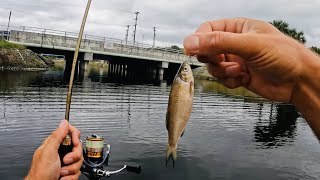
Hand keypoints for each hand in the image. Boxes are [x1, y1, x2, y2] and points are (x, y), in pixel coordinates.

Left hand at [25, 120, 82, 179]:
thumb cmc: (41, 173)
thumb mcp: (48, 152)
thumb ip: (57, 136)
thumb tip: (63, 122)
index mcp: (54, 144)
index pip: (69, 132)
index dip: (75, 136)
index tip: (74, 143)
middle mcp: (60, 151)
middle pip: (77, 147)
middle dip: (74, 156)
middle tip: (65, 160)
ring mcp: (65, 161)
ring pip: (79, 160)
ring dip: (71, 168)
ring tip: (61, 171)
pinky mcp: (69, 170)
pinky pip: (78, 171)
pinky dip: (71, 176)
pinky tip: (62, 177)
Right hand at [183, 17, 317, 101]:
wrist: (299, 82)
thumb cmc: (284, 56)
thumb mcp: (250, 44)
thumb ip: (218, 42)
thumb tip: (191, 41)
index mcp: (237, 27)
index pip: (207, 29)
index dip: (198, 40)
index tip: (192, 51)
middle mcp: (234, 43)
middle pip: (206, 49)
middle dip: (212, 59)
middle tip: (221, 61)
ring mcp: (235, 59)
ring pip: (212, 66)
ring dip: (222, 72)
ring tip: (239, 71)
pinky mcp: (237, 75)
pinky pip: (222, 79)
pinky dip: (229, 81)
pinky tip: (244, 78)